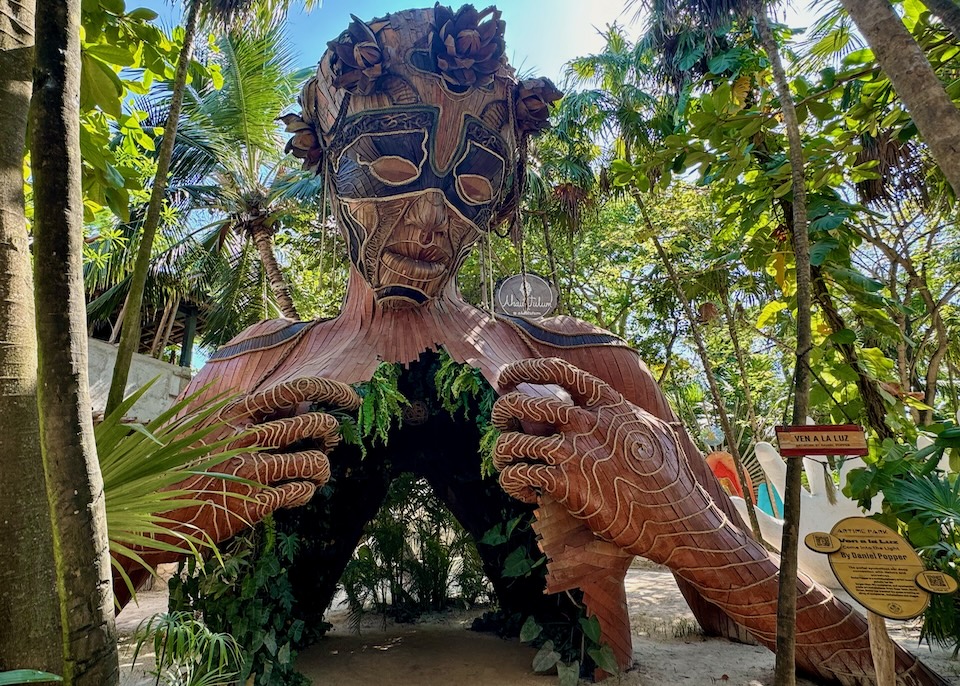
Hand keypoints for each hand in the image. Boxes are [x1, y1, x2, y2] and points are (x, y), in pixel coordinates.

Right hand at [141, 377, 360, 560]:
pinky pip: (301, 492)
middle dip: (331, 432)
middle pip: (313, 423)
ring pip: (315, 461)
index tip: (351, 398)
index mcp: (233, 413)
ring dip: (322, 467)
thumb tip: (284, 404)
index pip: (295, 389)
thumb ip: (241, 416)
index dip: (331, 390)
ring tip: (316, 472)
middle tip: (330, 440)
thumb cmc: (177, 468)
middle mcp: (245, 438)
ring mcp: (251, 471)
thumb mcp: (202, 429)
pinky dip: (307, 492)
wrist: (150, 513)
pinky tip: (298, 493)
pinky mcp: (254, 503)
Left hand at [492, 357, 713, 557]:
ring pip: (511, 443)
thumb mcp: (656, 432)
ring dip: (501, 453)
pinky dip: (512, 482)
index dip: (524, 369)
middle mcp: (587, 422)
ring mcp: (575, 452)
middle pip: (522, 403)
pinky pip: (519, 475)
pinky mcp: (566, 484)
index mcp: (608, 405)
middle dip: (501, 411)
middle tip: (500, 422)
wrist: (678, 518)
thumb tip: (625, 407)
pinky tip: (523, 491)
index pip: (558, 372)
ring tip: (507, 464)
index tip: (506, 377)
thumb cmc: (671, 479)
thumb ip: (630, 415)